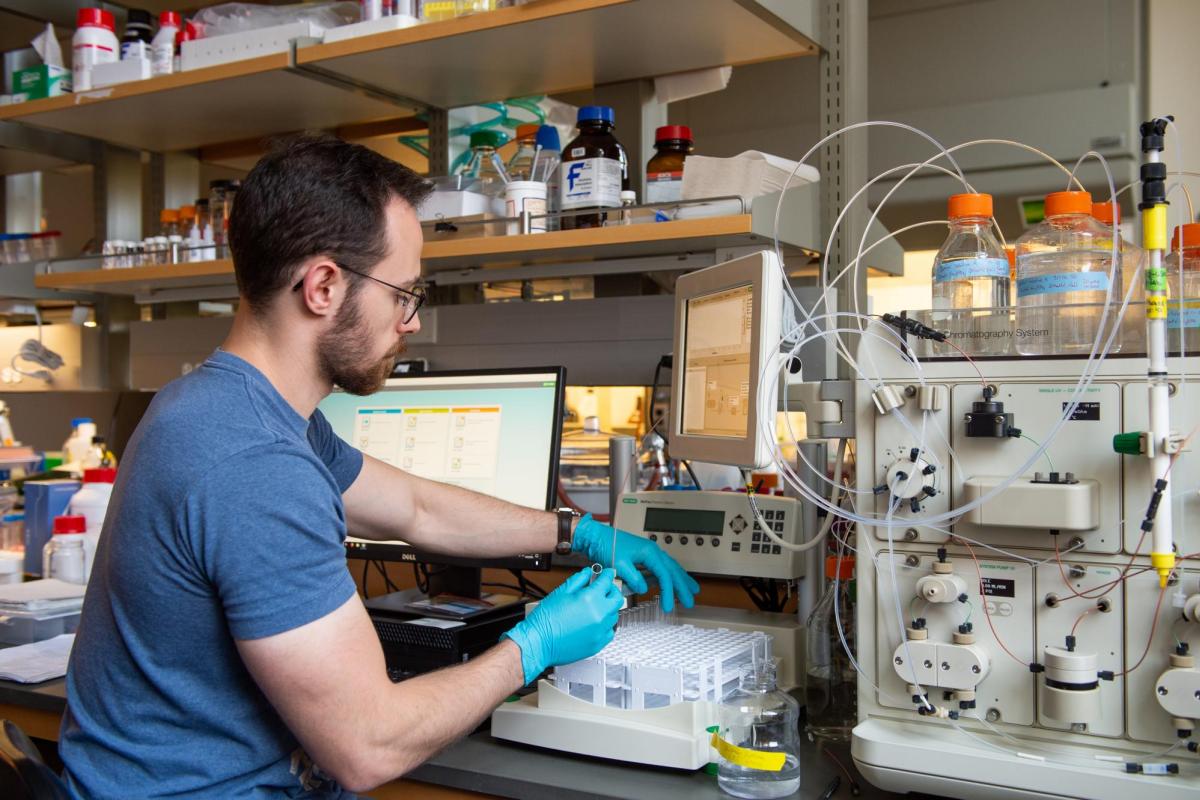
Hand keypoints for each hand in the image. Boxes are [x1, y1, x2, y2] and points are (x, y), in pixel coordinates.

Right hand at [501, 567, 623, 683]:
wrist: (539, 643)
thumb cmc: (545, 620)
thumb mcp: (560, 593)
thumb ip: (578, 580)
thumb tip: (587, 574)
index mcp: (590, 599)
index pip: (607, 581)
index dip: (607, 574)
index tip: (607, 573)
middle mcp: (599, 615)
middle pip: (617, 598)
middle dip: (612, 590)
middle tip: (604, 588)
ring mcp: (600, 631)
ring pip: (615, 615)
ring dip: (609, 607)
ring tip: (597, 606)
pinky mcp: (598, 644)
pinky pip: (610, 631)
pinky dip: (606, 625)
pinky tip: (596, 622)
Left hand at [571, 514, 699, 612]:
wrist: (595, 536)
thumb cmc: (605, 546)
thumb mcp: (619, 564)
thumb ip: (633, 578)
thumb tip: (643, 588)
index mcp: (649, 552)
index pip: (664, 576)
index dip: (669, 592)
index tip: (668, 607)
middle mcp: (653, 551)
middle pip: (673, 570)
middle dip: (683, 586)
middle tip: (691, 601)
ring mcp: (649, 553)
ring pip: (670, 567)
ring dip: (681, 579)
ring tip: (691, 589)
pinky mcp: (643, 556)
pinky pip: (662, 567)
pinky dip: (669, 575)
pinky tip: (672, 581)